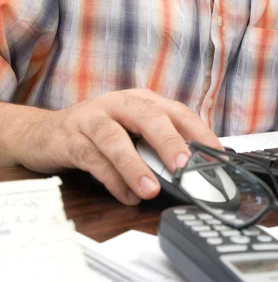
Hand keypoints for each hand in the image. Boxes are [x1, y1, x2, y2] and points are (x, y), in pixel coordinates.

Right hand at [14, 89, 221, 204]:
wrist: (44, 133)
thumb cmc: (99, 133)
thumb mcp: (133, 132)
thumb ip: (160, 145)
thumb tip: (195, 169)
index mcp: (142, 100)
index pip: (177, 111)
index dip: (199, 131)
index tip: (216, 153)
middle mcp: (119, 103)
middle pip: (148, 117)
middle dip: (169, 142)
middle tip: (184, 166)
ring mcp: (93, 118)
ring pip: (115, 139)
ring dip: (135, 166)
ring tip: (151, 190)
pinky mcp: (70, 139)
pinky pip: (93, 160)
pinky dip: (112, 180)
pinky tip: (127, 195)